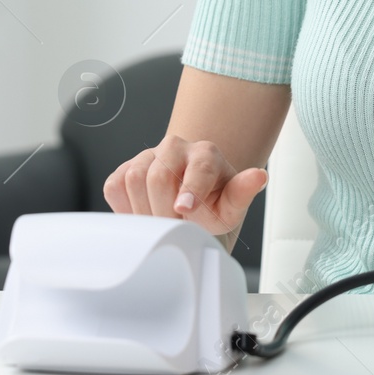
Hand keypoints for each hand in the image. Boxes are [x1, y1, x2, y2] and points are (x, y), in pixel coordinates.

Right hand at [102, 134, 267, 237]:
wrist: (190, 195)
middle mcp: (175, 147)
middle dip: (164, 211)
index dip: (190, 189)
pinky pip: (115, 186)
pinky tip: (143, 213)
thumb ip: (243, 193)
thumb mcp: (232, 206)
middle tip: (173, 227)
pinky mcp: (125, 167)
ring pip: (133, 179)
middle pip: (159, 177)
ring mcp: (148, 155)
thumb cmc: (213, 201)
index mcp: (206, 153)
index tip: (183, 209)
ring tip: (160, 221)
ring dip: (144, 210)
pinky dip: (125, 206)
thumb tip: (259, 177)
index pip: (198, 169)